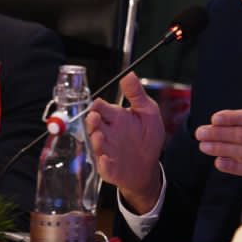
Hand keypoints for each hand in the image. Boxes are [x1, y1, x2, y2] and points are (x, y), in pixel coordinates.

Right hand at [86, 73, 165, 211]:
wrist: (149, 166)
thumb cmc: (147, 137)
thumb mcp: (148, 112)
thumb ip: (137, 94)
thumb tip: (129, 75)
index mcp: (116, 117)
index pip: (100, 107)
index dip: (97, 106)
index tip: (97, 105)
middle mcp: (107, 132)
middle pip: (93, 124)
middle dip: (91, 121)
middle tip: (94, 118)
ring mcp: (106, 150)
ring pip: (95, 144)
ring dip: (96, 141)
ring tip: (99, 136)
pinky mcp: (108, 167)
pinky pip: (103, 165)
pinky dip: (103, 163)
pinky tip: (106, 160)